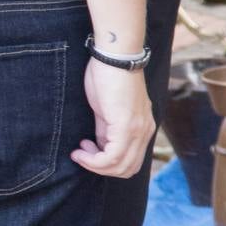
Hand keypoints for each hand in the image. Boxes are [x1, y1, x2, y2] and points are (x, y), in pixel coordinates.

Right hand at [74, 61, 153, 177]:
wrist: (114, 56)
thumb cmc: (108, 77)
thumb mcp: (108, 110)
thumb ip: (106, 130)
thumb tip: (99, 146)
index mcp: (143, 128)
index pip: (131, 162)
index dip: (107, 165)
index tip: (87, 150)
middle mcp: (146, 131)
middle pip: (128, 169)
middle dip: (101, 168)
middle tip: (83, 153)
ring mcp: (139, 130)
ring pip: (121, 166)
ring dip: (96, 165)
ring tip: (80, 151)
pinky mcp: (127, 125)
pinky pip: (113, 156)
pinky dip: (94, 160)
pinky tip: (81, 149)